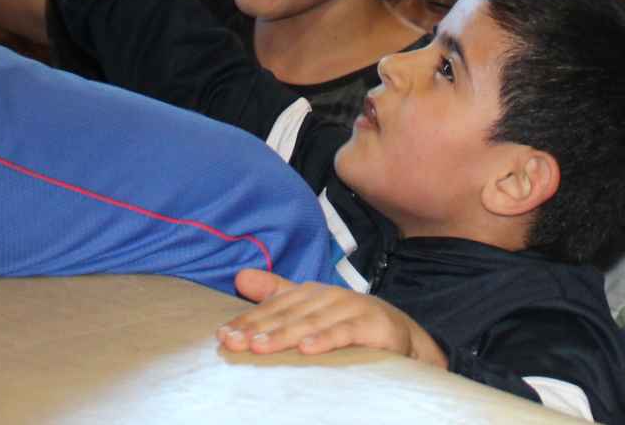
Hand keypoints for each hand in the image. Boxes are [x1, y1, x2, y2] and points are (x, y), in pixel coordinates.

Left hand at [219, 270, 445, 366]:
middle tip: (236, 344)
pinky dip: (326, 340)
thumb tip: (240, 276)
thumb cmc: (346, 322)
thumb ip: (276, 294)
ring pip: (312, 323)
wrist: (400, 334)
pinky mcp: (373, 326)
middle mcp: (328, 296)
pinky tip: (307, 348)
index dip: (248, 321)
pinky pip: (346, 333)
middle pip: (288, 315)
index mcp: (310, 292)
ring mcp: (351, 309)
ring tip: (261, 347)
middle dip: (259, 330)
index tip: (224, 336)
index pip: (273, 308)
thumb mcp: (309, 308)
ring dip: (285, 336)